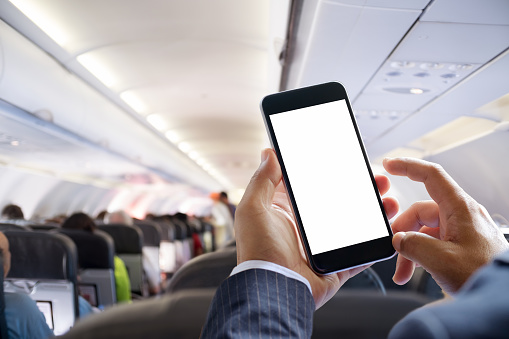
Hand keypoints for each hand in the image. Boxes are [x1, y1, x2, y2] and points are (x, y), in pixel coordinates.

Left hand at [235, 148, 398, 308]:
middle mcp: (305, 227)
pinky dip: (375, 242)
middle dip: (359, 189)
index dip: (327, 171)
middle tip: (377, 178)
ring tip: (387, 200)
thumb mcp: (253, 209)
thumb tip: (269, 153)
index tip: (345, 158)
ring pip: (354, 224)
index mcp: (286, 211)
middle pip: (338, 202)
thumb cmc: (258, 251)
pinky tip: (388, 227)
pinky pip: (361, 253)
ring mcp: (323, 247)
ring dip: (372, 211)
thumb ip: (262, 180)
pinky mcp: (336, 266)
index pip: (310, 185)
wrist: (273, 291)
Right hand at [384, 157, 508, 293]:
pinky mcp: (461, 245)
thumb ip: (413, 245)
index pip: (431, 176)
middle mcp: (461, 216)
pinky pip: (433, 242)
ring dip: (410, 249)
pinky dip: (420, 255)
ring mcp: (461, 231)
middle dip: (403, 232)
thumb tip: (399, 239)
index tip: (389, 165)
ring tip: (403, 271)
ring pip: (424, 230)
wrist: (504, 296)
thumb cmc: (484, 274)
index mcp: (460, 209)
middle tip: (395, 251)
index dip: (408, 166)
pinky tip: (414, 270)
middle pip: (420, 211)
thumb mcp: (441, 260)